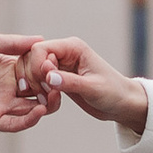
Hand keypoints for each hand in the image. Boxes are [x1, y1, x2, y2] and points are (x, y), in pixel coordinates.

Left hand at [0, 31, 59, 131]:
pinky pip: (14, 124)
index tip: (57, 66)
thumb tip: (41, 39)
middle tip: (60, 85)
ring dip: (45, 106)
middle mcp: (6, 88)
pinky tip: (39, 110)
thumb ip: (12, 44)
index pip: (36, 73)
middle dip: (51, 91)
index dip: (48, 71)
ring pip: (30, 111)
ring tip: (53, 97)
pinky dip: (29, 120)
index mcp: (7, 68)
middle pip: (38, 94)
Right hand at [24, 38, 147, 133]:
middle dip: (32, 77)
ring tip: (46, 99)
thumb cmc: (113, 93)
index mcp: (73, 47)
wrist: (122, 104)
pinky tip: (47, 102)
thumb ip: (70, 82)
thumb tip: (48, 77)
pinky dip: (37, 90)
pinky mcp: (58, 78)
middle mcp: (64, 53)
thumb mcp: (93, 88)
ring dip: (33, 84)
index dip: (37, 67)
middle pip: (31, 57)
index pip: (40, 49)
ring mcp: (60, 65)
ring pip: (31, 68)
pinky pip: (37, 80)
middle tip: (44, 96)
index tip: (48, 86)